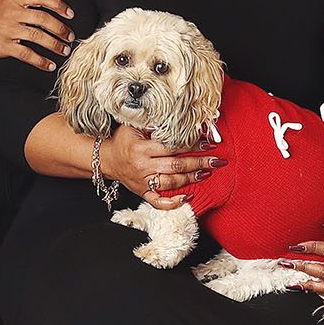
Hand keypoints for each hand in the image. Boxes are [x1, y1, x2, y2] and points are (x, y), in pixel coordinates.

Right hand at [0, 0, 74, 70]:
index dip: (58, 5)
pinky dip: (40, 61)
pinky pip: (26, 54)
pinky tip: (50, 65)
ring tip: (64, 50)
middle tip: (70, 36)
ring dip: (54, 45)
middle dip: (60, 28)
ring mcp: (8, 30)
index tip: (70, 14)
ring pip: (37, 36)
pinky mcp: (4, 46)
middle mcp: (12, 13)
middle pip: (43, 19)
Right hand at [99, 126, 226, 209]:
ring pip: (170, 183)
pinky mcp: (142, 193)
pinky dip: (173, 203)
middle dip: (198, 163)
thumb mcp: (134, 127)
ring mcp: (143, 182)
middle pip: (175, 166)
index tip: (207, 144)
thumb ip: (154, 126)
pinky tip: (188, 198)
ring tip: (206, 173)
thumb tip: (178, 121)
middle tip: (216, 160)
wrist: (107, 159)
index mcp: (142, 149)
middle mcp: (143, 167)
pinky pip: (158, 202)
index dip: (191, 146)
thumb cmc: (123, 140)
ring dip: (191, 179)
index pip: (171, 147)